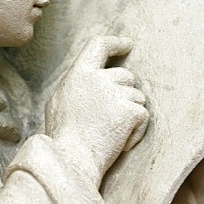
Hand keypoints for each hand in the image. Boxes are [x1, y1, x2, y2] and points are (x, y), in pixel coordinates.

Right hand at [47, 35, 147, 182]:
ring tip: (112, 133)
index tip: (127, 45)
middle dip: (125, 94)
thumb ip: (78, 84)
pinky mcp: (130, 111)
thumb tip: (92, 76)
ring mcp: (116, 93)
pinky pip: (143, 115)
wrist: (72, 160)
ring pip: (137, 96)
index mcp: (79, 73)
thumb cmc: (63, 135)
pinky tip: (121, 143)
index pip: (99, 45)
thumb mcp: (60, 100)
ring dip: (130, 113)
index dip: (115, 43)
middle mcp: (99, 78)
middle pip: (126, 75)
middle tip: (112, 118)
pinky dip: (136, 131)